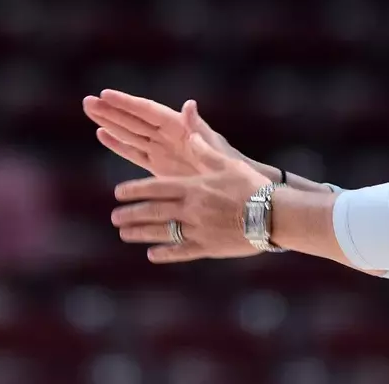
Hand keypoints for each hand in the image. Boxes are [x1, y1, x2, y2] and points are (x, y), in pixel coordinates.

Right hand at [82, 89, 258, 177]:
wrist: (233, 187)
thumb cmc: (228, 164)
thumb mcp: (213, 146)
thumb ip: (198, 128)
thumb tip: (189, 105)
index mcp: (178, 126)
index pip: (146, 111)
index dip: (126, 103)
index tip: (105, 94)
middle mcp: (166, 134)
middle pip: (133, 119)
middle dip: (110, 111)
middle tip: (87, 101)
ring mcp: (160, 149)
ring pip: (129, 133)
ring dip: (109, 122)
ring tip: (89, 110)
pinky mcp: (157, 165)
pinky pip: (133, 152)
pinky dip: (117, 144)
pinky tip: (101, 134)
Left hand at [110, 128, 272, 262]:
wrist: (273, 215)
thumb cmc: (252, 186)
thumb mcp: (227, 163)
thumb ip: (204, 151)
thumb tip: (189, 134)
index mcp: (193, 187)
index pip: (155, 188)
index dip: (135, 190)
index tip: (118, 193)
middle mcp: (191, 209)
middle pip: (153, 211)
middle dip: (131, 214)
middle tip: (115, 217)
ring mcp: (198, 230)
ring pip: (163, 232)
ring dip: (141, 233)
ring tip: (124, 234)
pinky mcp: (209, 247)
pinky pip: (182, 251)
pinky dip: (166, 253)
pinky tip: (152, 255)